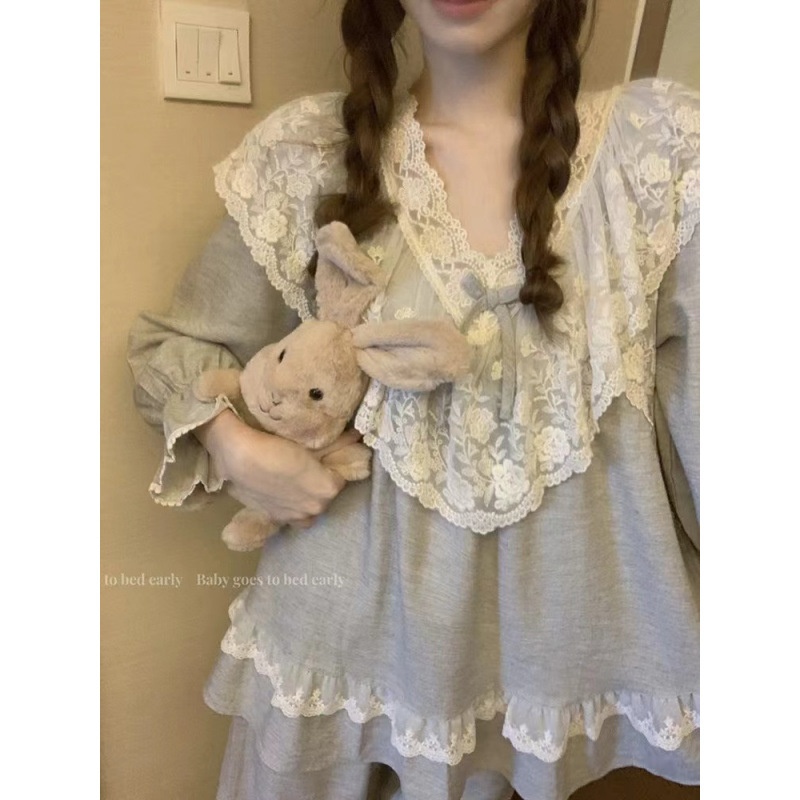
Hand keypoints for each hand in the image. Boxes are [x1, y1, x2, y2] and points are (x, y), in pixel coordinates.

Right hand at [195, 410, 358, 527]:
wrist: (235, 452)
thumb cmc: (272, 442)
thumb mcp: (308, 441)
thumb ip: (336, 443)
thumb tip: (356, 436)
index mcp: (328, 489)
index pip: (341, 477)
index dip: (334, 464)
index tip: (326, 454)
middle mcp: (316, 508)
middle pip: (327, 492)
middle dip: (322, 479)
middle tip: (309, 462)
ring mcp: (295, 518)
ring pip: (312, 505)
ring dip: (308, 493)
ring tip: (296, 476)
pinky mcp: (275, 518)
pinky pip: (294, 514)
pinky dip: (293, 504)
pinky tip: (284, 489)